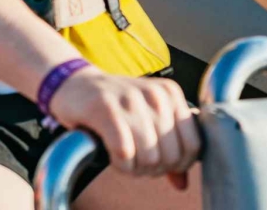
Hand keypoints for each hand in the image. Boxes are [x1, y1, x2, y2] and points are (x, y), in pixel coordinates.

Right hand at [47, 68, 199, 188]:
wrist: (73, 83)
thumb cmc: (113, 106)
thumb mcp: (147, 119)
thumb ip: (169, 147)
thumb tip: (182, 183)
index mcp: (170, 93)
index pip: (193, 145)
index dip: (178, 164)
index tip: (159, 163)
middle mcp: (155, 94)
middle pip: (171, 156)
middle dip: (154, 169)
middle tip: (136, 163)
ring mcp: (131, 99)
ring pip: (150, 157)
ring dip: (136, 168)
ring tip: (124, 160)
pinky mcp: (106, 109)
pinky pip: (125, 153)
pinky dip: (120, 164)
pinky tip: (113, 157)